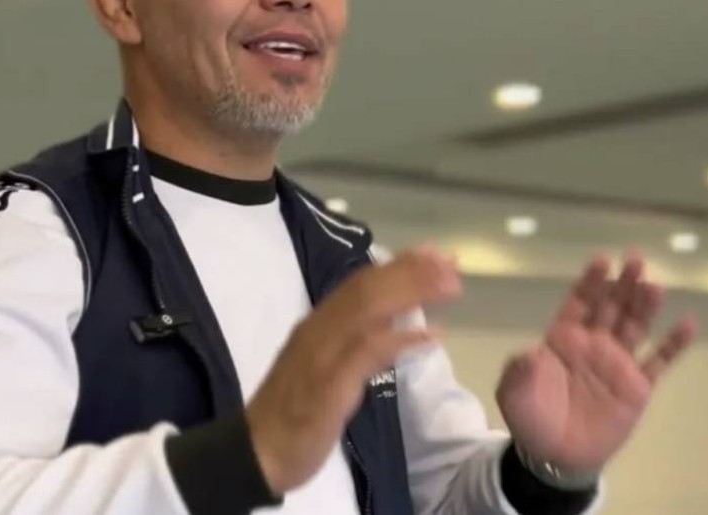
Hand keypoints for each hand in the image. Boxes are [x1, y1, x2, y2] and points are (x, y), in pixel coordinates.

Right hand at [246, 247, 460, 493]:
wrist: (256, 452)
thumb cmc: (288, 414)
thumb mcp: (321, 369)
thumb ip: (350, 345)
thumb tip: (389, 326)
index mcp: (316, 325)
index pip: (359, 284)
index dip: (397, 266)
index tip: (431, 254)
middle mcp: (318, 330)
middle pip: (368, 288)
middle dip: (412, 271)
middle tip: (451, 261)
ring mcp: (323, 354)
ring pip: (369, 309)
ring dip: (412, 293)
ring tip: (449, 286)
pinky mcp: (329, 383)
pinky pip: (368, 351)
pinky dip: (401, 339)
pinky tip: (432, 336)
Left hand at [496, 253, 696, 474]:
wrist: (556, 457)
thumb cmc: (532, 419)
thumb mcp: (514, 394)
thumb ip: (519, 371)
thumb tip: (527, 355)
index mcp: (563, 339)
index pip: (579, 302)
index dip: (591, 283)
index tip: (603, 261)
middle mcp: (593, 344)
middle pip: (611, 307)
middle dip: (622, 284)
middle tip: (636, 260)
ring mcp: (617, 363)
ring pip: (635, 327)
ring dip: (645, 306)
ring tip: (655, 286)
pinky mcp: (638, 386)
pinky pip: (659, 361)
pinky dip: (674, 344)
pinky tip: (688, 324)